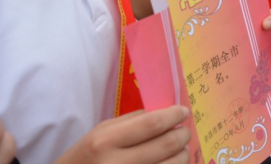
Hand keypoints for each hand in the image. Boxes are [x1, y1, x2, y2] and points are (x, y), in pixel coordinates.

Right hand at [55, 106, 189, 163]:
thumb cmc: (87, 156)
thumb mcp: (102, 132)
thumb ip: (134, 121)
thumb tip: (167, 112)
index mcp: (106, 141)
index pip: (151, 124)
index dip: (173, 116)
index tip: (183, 112)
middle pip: (166, 145)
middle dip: (183, 135)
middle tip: (184, 131)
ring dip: (183, 154)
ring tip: (180, 149)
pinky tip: (170, 163)